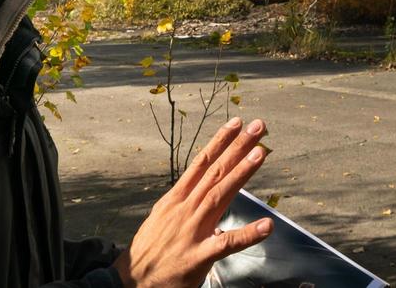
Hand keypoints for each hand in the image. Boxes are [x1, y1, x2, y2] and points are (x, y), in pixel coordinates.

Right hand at [111, 117, 272, 287]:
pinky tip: (266, 226)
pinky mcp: (198, 256)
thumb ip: (182, 202)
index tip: (236, 123)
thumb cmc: (148, 249)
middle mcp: (185, 209)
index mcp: (176, 199)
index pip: (201, 163)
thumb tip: (196, 187)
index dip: (220, 142)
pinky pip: (227, 244)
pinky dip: (247, 234)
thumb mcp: (161, 217)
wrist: (130, 280)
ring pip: (220, 196)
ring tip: (260, 154)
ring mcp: (192, 231)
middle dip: (237, 147)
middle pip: (215, 172)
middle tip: (258, 127)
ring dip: (241, 174)